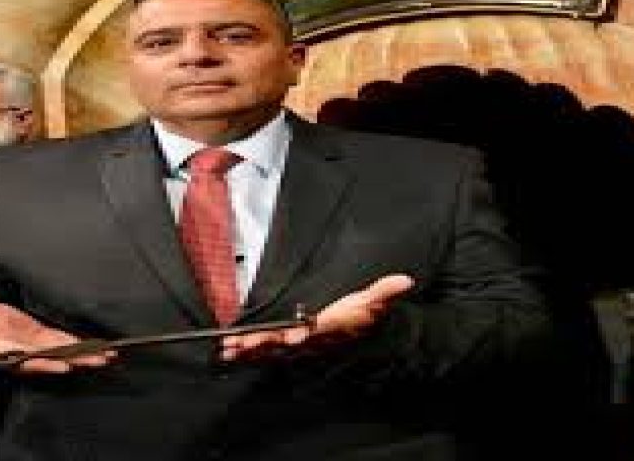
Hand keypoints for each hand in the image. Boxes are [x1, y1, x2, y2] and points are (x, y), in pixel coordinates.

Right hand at [0, 284, 115, 373]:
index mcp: (11, 348)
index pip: (30, 356)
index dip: (47, 361)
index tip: (65, 364)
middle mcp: (29, 352)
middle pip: (56, 357)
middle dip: (78, 359)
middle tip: (101, 360)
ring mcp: (41, 348)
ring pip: (66, 354)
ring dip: (86, 355)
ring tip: (109, 357)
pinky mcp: (49, 342)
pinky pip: (68, 347)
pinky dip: (84, 348)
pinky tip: (101, 350)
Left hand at [219, 274, 412, 360]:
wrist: (351, 334)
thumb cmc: (358, 315)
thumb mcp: (372, 302)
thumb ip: (384, 292)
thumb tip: (405, 280)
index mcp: (327, 328)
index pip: (315, 330)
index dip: (303, 334)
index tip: (292, 336)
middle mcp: (310, 341)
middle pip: (285, 343)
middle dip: (264, 345)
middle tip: (243, 345)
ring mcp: (296, 346)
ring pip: (270, 350)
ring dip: (249, 351)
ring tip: (229, 350)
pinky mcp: (285, 347)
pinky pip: (264, 352)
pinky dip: (246, 353)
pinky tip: (229, 351)